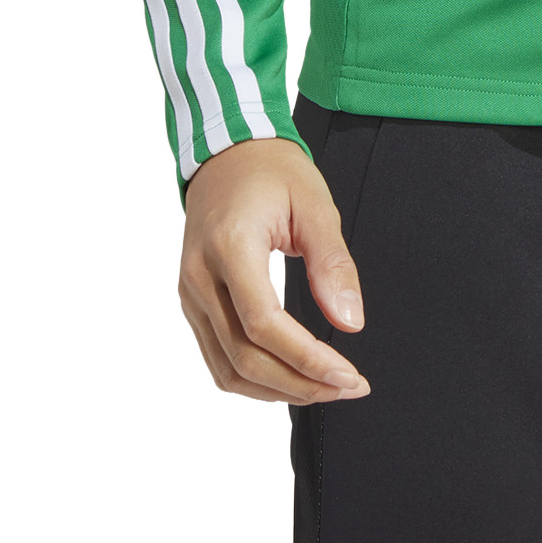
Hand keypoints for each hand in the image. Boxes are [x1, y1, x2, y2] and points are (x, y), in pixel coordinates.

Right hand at [178, 136, 370, 401]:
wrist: (226, 152)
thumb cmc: (272, 171)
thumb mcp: (314, 204)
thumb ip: (332, 263)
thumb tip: (351, 322)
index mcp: (229, 246)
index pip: (264, 324)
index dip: (308, 358)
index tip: (350, 374)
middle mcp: (200, 277)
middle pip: (244, 357)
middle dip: (300, 383)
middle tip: (348, 387)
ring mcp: (190, 293)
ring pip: (227, 369)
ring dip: (278, 390)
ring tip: (325, 387)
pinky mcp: (193, 302)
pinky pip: (217, 358)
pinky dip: (254, 379)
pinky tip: (291, 376)